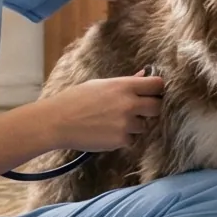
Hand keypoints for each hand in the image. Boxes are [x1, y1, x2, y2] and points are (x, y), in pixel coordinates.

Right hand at [46, 73, 163, 151]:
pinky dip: (122, 138)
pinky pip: (131, 139)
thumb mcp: (100, 85)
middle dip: (150, 109)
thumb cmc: (76, 99)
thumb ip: (126, 82)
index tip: (153, 93)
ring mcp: (126, 123)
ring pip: (144, 125)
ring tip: (113, 122)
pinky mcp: (121, 140)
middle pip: (157, 107)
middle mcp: (129, 103)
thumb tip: (143, 75)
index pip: (157, 85)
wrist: (58, 122)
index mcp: (124, 86)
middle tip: (139, 110)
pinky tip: (106, 132)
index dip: (157, 89)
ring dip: (134, 125)